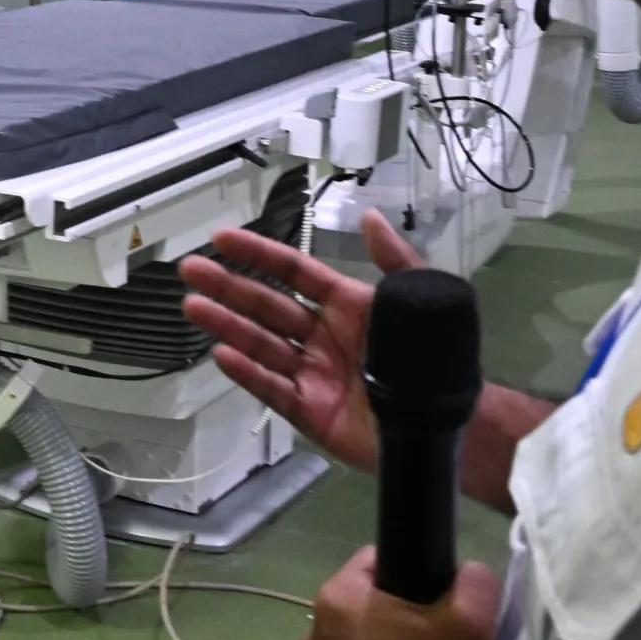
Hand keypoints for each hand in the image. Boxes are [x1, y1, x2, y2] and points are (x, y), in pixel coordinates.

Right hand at [179, 209, 423, 472]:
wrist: (449, 421)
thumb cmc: (435, 358)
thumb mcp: (418, 299)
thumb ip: (393, 261)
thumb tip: (368, 217)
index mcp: (344, 305)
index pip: (293, 272)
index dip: (258, 254)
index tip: (223, 238)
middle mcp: (321, 335)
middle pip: (265, 306)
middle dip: (228, 287)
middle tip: (191, 269)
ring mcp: (311, 373)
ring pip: (260, 344)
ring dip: (226, 325)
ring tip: (193, 306)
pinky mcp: (309, 410)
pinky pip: (271, 388)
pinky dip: (246, 372)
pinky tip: (221, 354)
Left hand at [301, 547, 504, 639]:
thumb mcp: (473, 624)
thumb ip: (473, 581)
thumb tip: (465, 571)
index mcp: (337, 601)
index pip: (375, 560)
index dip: (411, 570)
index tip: (437, 596)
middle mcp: (311, 637)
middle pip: (363, 609)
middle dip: (395, 616)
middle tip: (435, 639)